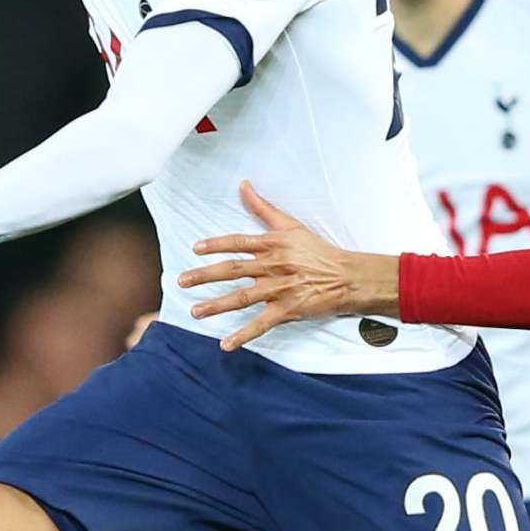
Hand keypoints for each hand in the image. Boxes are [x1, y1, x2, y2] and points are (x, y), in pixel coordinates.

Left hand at [179, 183, 400, 349]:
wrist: (347, 277)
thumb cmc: (319, 251)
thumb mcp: (292, 226)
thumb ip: (264, 207)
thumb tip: (243, 185)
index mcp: (273, 244)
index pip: (238, 243)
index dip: (215, 245)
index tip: (195, 249)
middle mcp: (273, 266)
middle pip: (233, 270)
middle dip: (205, 276)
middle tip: (182, 281)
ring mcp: (280, 289)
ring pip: (242, 297)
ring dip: (217, 305)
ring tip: (195, 312)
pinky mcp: (288, 310)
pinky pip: (261, 324)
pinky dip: (243, 335)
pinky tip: (225, 344)